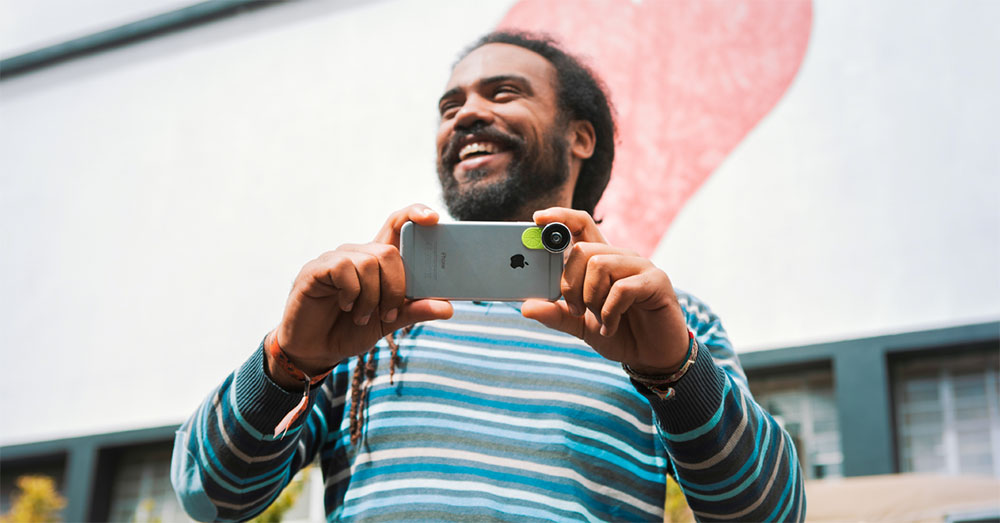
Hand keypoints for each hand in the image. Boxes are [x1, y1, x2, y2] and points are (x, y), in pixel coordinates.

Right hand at [269, 204, 453, 386]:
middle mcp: (358, 253)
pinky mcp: (317, 268)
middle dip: (396, 287)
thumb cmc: (351, 329)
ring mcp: (336, 258)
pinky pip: (344, 269)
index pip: (397, 224)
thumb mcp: (389, 321)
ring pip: (369, 262)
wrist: (315, 349)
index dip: (415, 214)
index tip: (434, 218)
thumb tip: (448, 307)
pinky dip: (351, 294)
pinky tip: (344, 306)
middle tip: (388, 313)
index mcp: (378, 261)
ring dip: (371, 297)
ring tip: (362, 316)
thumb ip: (415, 310)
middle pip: (389, 251)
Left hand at [521, 208, 688, 373]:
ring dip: (591, 298)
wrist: (651, 356)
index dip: (560, 217)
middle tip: (577, 310)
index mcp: (601, 260)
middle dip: (570, 284)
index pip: (580, 225)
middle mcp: (620, 257)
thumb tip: (526, 306)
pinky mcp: (656, 281)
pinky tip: (611, 326)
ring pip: (600, 264)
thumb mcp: (579, 324)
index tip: (537, 218)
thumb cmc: (618, 333)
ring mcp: (640, 266)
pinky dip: (609, 312)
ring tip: (599, 319)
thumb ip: (556, 313)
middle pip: (582, 249)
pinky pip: (622, 288)